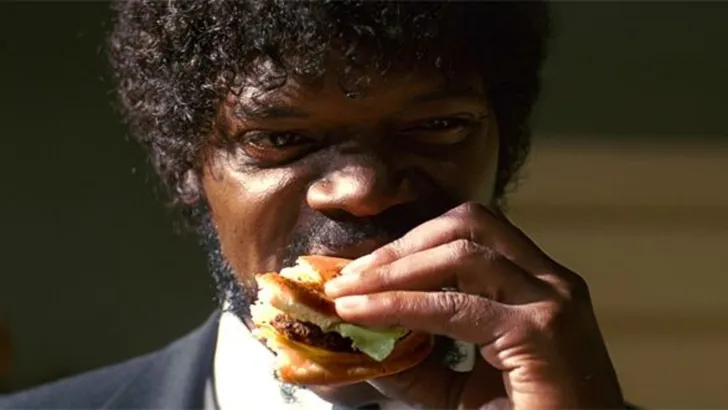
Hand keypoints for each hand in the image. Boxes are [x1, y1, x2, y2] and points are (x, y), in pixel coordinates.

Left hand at [324, 202, 623, 409]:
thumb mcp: (457, 388)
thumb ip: (413, 358)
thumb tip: (356, 335)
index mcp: (533, 283)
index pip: (466, 237)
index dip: (407, 246)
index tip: (356, 270)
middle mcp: (547, 280)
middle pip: (466, 225)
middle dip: (399, 246)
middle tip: (347, 276)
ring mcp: (550, 300)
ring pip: (462, 251)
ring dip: (395, 268)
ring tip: (349, 291)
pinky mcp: (542, 331)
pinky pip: (457, 305)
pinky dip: (403, 304)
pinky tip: (365, 312)